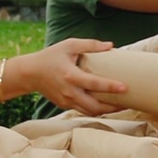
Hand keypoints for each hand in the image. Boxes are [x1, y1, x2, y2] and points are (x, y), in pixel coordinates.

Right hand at [8, 38, 126, 114]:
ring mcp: (67, 101)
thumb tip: (111, 45)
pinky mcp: (65, 106)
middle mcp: (69, 91)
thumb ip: (90, 45)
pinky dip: (96, 109)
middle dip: (113, 107)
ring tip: (120, 106)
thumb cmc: (51, 56)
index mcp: (70, 75)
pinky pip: (84, 110)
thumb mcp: (69, 45)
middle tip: (127, 102)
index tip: (125, 87)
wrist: (30, 73)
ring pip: (91, 112)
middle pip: (95, 106)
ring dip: (106, 111)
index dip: (110, 87)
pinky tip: (106, 105)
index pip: (94, 84)